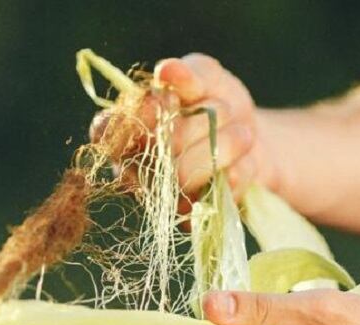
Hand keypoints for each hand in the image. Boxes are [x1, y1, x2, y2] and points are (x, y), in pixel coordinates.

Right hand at [90, 53, 279, 198]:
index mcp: (125, 130)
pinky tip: (243, 160)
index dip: (134, 117)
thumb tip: (167, 70)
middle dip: (202, 120)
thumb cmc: (216, 103)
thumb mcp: (206, 77)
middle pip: (158, 147)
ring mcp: (161, 198)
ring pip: (184, 175)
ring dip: (224, 145)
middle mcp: (133, 168)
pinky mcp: (191, 219)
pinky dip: (241, 168)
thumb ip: (188, 73)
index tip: (165, 101)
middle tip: (224, 109)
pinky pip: (216, 192)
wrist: (254, 140)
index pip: (105, 130)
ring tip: (242, 132)